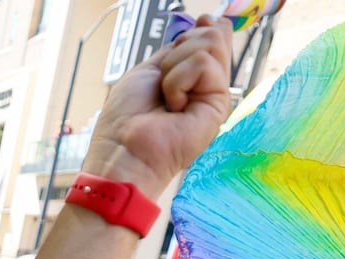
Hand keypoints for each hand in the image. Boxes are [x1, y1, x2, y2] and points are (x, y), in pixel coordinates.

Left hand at [83, 16, 234, 198]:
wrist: (124, 151)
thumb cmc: (126, 118)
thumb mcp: (149, 70)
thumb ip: (179, 50)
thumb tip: (211, 22)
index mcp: (188, 76)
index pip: (209, 37)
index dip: (201, 29)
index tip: (194, 29)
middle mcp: (205, 84)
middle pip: (211, 36)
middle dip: (180, 49)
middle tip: (163, 81)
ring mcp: (214, 94)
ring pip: (209, 45)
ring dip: (174, 68)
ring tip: (166, 97)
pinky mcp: (220, 103)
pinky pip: (203, 64)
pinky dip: (178, 81)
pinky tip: (174, 106)